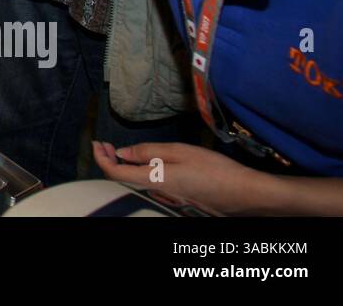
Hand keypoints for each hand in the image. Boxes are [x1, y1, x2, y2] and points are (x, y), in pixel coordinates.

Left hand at [93, 141, 265, 215]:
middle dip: (110, 162)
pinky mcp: (176, 200)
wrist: (244, 193)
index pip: (115, 173)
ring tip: (120, 151)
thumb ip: (148, 152)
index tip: (97, 143)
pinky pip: (149, 186)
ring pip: (135, 183)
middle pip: (122, 180)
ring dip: (124, 167)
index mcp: (153, 180)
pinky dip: (139, 173)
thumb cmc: (214, 170)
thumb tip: (123, 153)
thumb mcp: (179, 152)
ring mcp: (166, 198)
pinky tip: (144, 163)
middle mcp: (156, 193)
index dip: (101, 158)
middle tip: (105, 145)